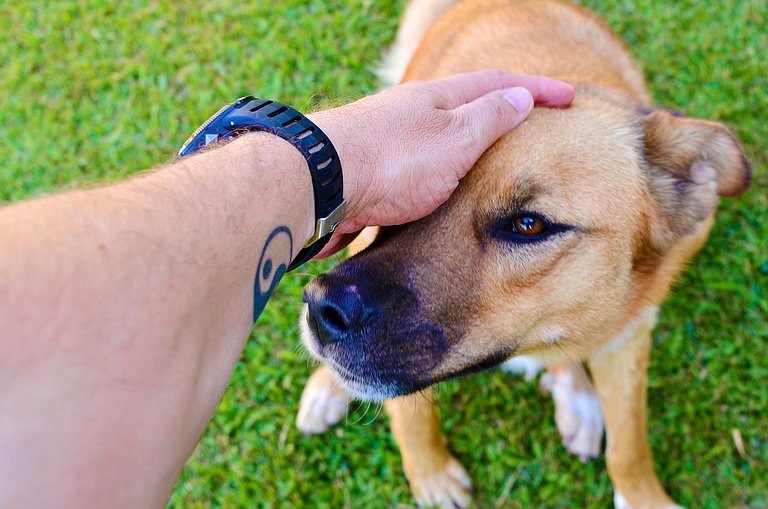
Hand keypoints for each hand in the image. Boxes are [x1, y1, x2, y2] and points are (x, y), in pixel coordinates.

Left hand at [309, 69, 574, 255]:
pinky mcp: (369, 173)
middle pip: (464, 106)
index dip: (537, 89)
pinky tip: (436, 194)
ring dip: (465, 147)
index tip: (570, 97)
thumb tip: (520, 97)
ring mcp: (387, 141)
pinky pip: (413, 169)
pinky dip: (435, 176)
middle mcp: (411, 114)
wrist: (322, 184)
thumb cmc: (392, 160)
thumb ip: (489, 119)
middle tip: (526, 122)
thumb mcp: (454, 138)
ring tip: (488, 163)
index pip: (499, 84)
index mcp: (437, 99)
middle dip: (497, 111)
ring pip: (437, 140)